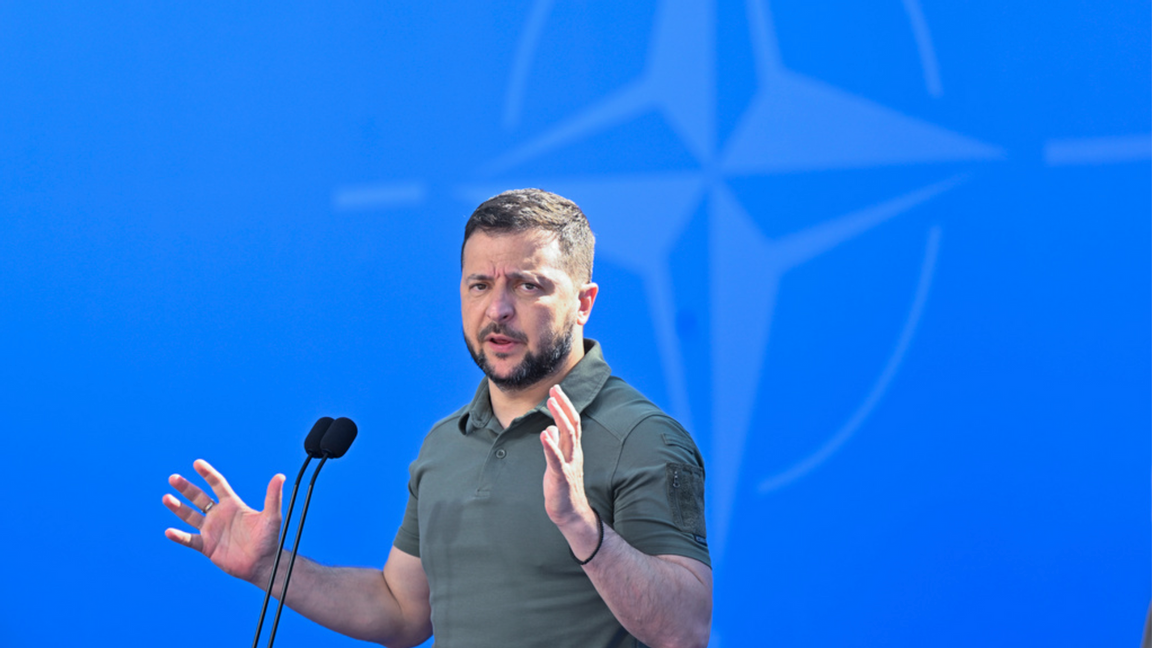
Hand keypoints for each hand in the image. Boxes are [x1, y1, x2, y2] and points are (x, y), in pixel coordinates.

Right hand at [163, 459, 284, 584]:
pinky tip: (169, 532)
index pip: (217, 484)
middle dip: (186, 488)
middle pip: (199, 498)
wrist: (263, 564)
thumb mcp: (271, 516)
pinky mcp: (206, 546)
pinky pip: (189, 540)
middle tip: (173, 478)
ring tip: (166, 498)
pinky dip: (179, 536)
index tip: (197, 463)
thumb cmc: (269, 539)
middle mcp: (219, 515)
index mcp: (232, 505)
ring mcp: (211, 530)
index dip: (207, 474)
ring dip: (178, 508)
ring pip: (190, 516)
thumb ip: (272, 496)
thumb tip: (280, 476)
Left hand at [540, 385, 595, 536]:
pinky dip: (551, 446)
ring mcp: (569, 464)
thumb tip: (549, 429)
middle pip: (572, 423)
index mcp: (573, 448)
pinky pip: (556, 459)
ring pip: (568, 437)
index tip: (556, 389)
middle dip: (564, 405)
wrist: (570, 512)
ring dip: (559, 418)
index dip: (565, 404)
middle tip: (555, 388)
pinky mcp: (561, 477)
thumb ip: (556, 445)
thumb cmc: (563, 486)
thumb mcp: (558, 461)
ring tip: (550, 403)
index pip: (572, 421)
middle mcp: (574, 453)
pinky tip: (544, 435)